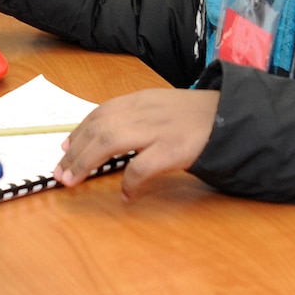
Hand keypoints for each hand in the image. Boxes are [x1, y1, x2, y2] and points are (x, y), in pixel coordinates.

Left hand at [55, 89, 220, 198]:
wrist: (233, 117)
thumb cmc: (198, 118)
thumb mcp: (163, 107)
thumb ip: (138, 119)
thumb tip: (108, 139)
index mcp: (141, 100)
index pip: (100, 113)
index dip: (79, 131)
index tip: (64, 147)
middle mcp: (144, 111)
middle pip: (98, 128)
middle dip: (74, 151)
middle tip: (61, 172)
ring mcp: (158, 129)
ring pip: (109, 141)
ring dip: (85, 162)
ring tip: (73, 181)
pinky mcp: (173, 149)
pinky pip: (141, 167)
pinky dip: (128, 182)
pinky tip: (126, 195)